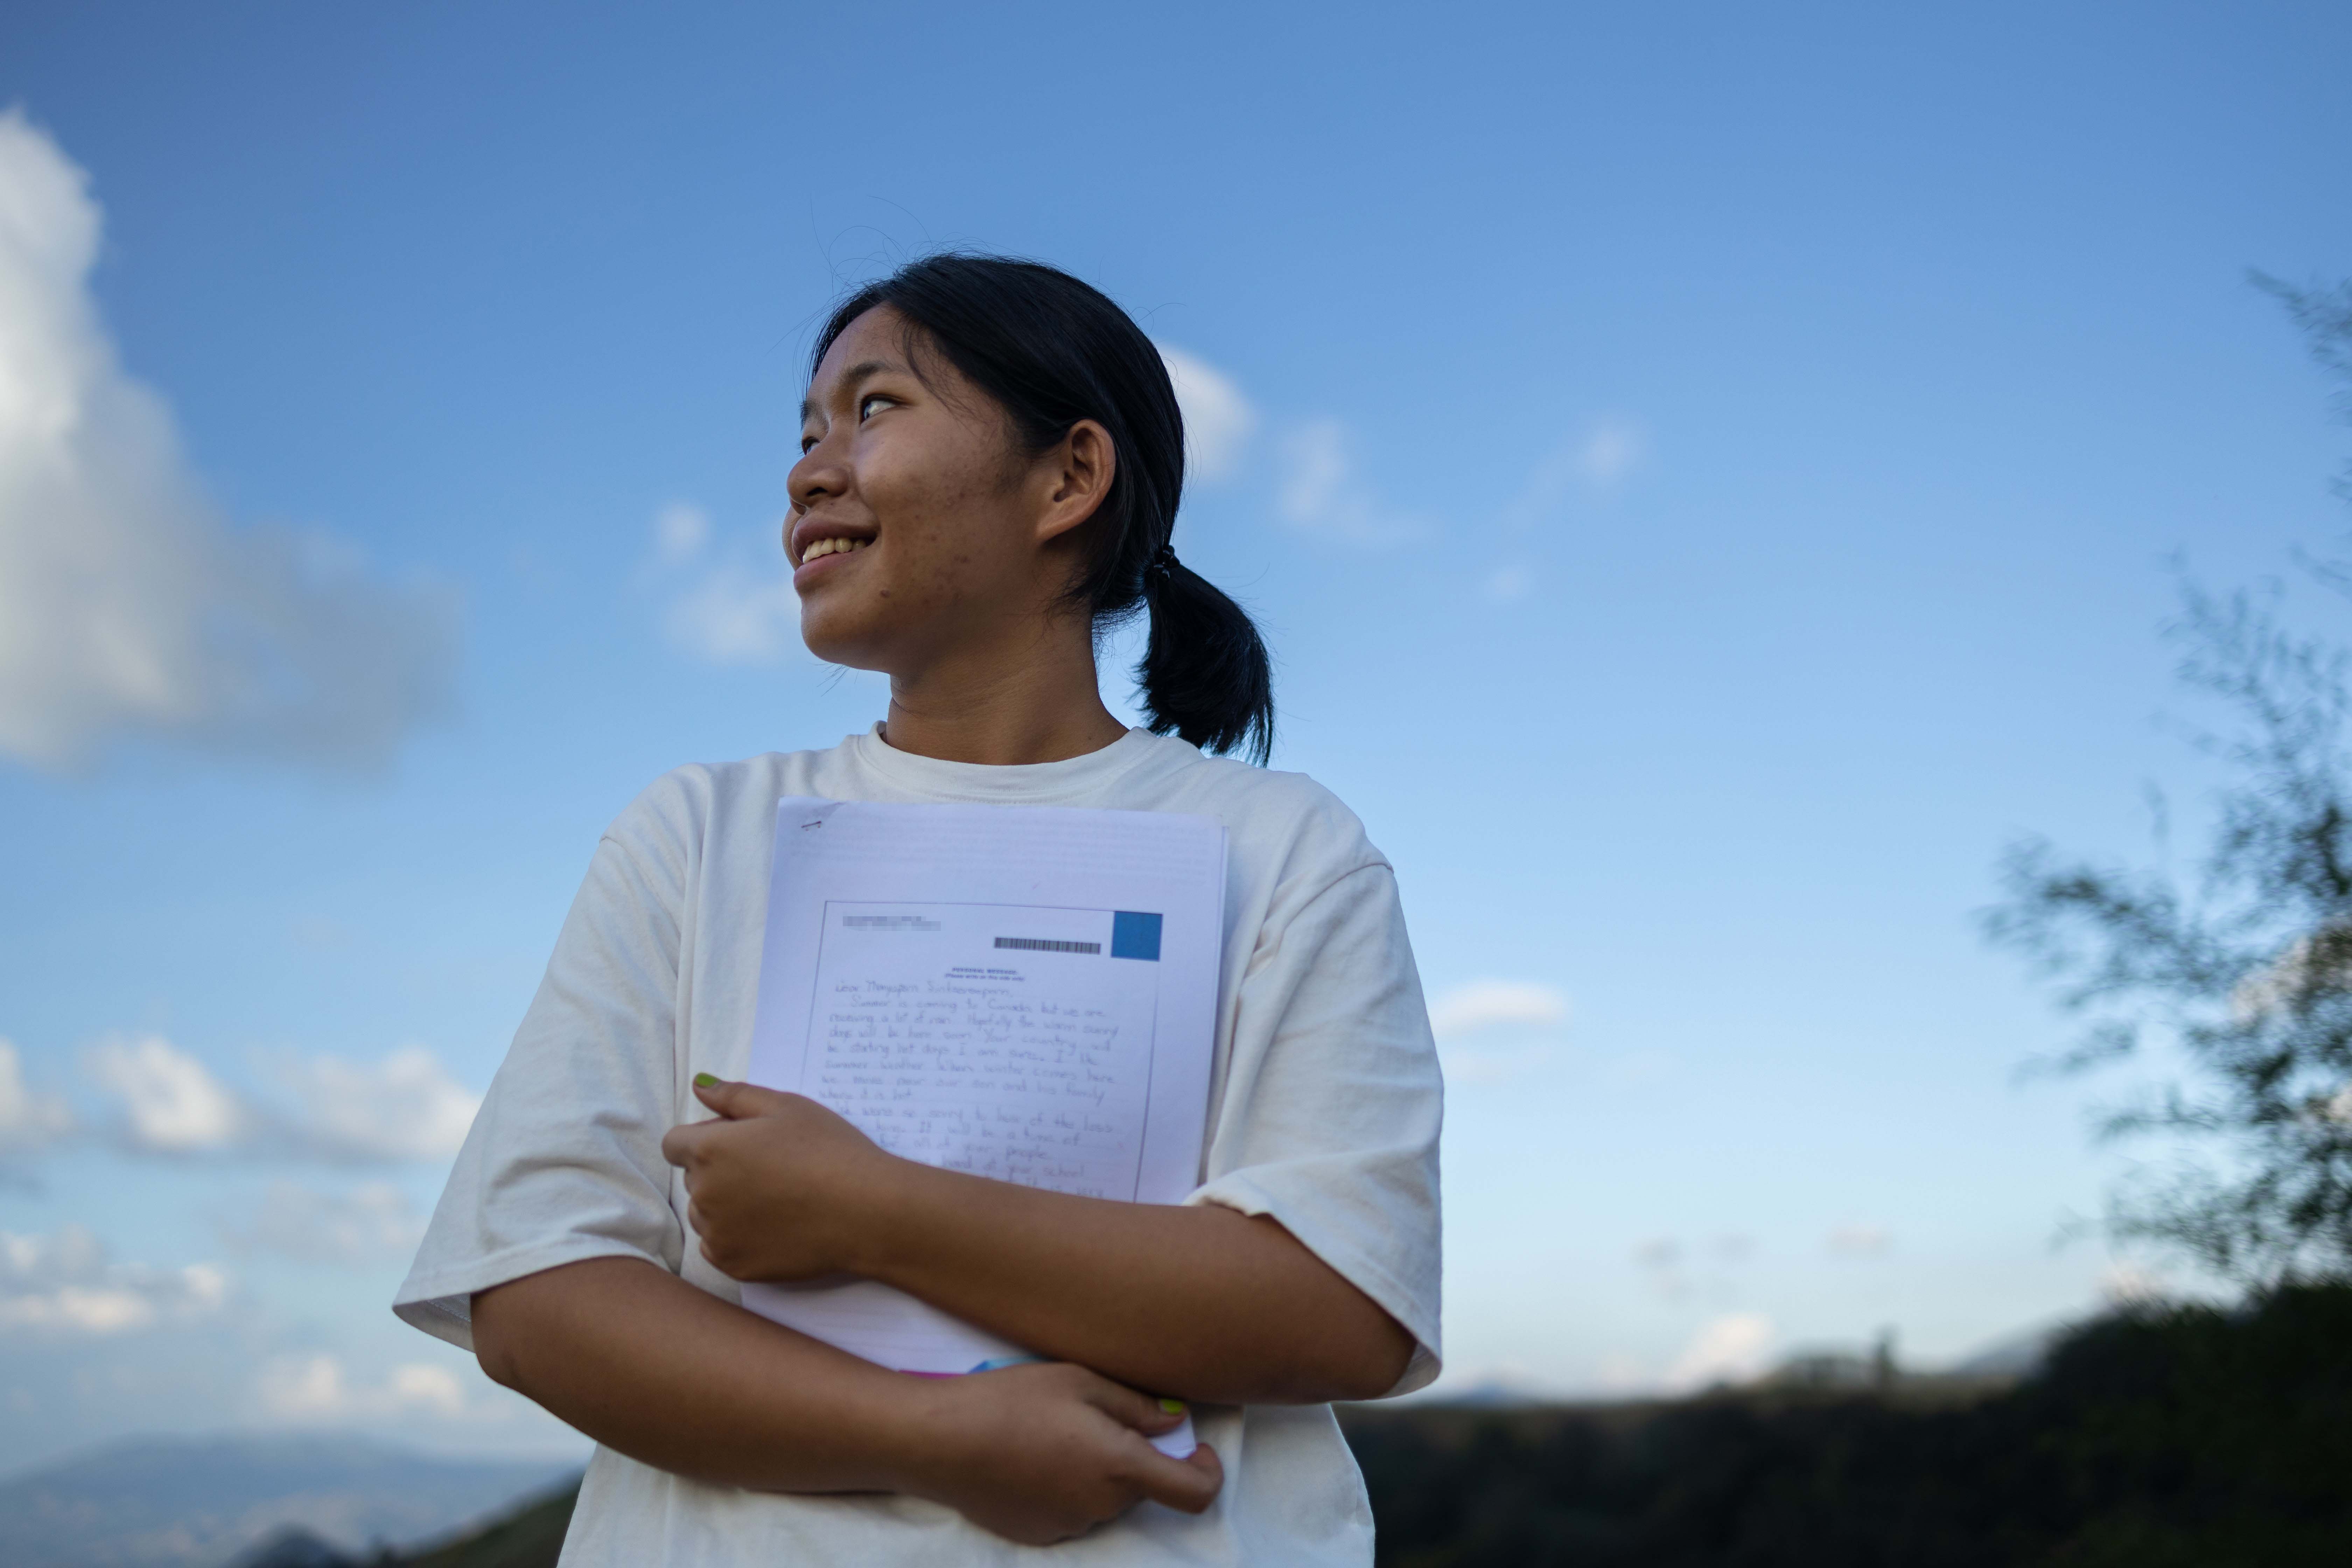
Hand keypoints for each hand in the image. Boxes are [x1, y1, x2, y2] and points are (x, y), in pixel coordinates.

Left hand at [659, 1077, 904, 1281]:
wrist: (866, 1211)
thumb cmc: (829, 1150)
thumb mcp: (786, 1107)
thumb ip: (734, 1096)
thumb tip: (698, 1087)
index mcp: (710, 1150)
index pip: (675, 1143)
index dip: (705, 1138)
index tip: (740, 1142)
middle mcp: (703, 1194)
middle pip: (693, 1178)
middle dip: (719, 1169)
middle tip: (769, 1166)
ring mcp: (717, 1234)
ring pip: (705, 1214)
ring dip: (725, 1204)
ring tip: (774, 1198)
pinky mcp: (733, 1264)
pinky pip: (718, 1246)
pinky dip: (737, 1237)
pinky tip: (774, 1225)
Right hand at [898, 1361, 1221, 1544]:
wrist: (940, 1441)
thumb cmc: (1012, 1399)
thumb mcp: (1080, 1381)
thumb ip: (1137, 1405)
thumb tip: (1176, 1422)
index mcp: (1121, 1467)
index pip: (1195, 1492)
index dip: (1208, 1472)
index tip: (1197, 1448)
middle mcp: (1101, 1506)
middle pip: (1141, 1488)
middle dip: (1133, 1456)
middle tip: (1095, 1416)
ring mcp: (1068, 1526)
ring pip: (1105, 1499)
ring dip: (1097, 1471)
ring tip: (1054, 1433)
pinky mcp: (1038, 1535)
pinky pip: (1071, 1511)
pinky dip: (1066, 1487)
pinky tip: (1032, 1457)